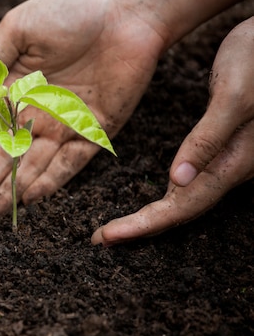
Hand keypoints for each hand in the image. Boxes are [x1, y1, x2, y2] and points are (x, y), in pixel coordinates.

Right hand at [0, 0, 166, 219]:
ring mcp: (62, 126)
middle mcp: (33, 114)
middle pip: (0, 160)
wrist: (126, 9)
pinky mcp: (94, 131)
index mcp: (11, 91)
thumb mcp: (18, 27)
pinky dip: (49, 182)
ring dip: (8, 193)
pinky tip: (28, 200)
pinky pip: (70, 164)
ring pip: (29, 168)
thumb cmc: (69, 10)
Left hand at [92, 16, 253, 245]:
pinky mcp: (224, 146)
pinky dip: (168, 194)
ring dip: (152, 216)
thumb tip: (178, 181)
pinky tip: (158, 193)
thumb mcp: (234, 96)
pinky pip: (193, 181)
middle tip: (101, 239)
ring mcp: (230, 158)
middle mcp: (231, 166)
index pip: (182, 206)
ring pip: (187, 198)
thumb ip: (210, 138)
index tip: (107, 237)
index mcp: (233, 160)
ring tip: (119, 227)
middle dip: (141, 228)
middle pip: (182, 209)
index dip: (143, 225)